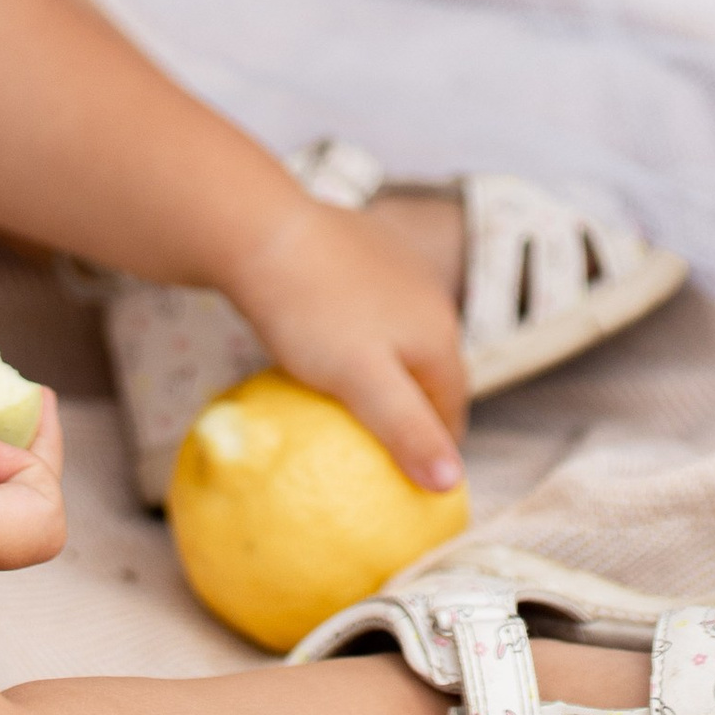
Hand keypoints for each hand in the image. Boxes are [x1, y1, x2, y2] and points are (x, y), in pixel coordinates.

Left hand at [221, 196, 467, 492]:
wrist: (261, 229)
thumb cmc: (310, 310)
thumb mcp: (361, 381)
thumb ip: (409, 431)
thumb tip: (452, 484)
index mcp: (439, 332)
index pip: (452, 407)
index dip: (434, 448)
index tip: (408, 482)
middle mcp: (429, 296)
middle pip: (430, 370)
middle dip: (413, 409)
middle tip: (379, 447)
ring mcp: (398, 265)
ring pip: (400, 336)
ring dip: (387, 370)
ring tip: (351, 401)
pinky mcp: (364, 245)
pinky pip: (370, 306)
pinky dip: (359, 333)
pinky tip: (323, 343)